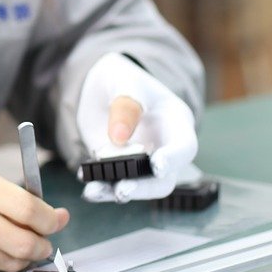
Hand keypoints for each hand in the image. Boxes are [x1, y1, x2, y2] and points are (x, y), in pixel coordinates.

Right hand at [0, 166, 68, 271]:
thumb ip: (17, 198)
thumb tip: (57, 218)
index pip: (28, 209)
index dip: (50, 220)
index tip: (56, 220)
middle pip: (23, 243)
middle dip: (43, 245)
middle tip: (44, 242)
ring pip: (10, 262)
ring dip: (25, 257)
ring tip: (21, 246)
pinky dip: (1, 263)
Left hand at [76, 52, 197, 202]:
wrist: (100, 87)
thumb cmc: (122, 79)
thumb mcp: (124, 82)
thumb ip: (125, 106)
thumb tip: (119, 138)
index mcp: (175, 123)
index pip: (184, 147)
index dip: (173, 159)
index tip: (157, 166)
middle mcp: (162, 148)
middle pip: (163, 179)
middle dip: (143, 188)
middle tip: (123, 190)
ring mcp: (139, 161)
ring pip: (137, 186)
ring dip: (116, 191)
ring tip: (94, 191)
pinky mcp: (117, 168)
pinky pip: (112, 183)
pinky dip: (100, 187)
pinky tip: (88, 185)